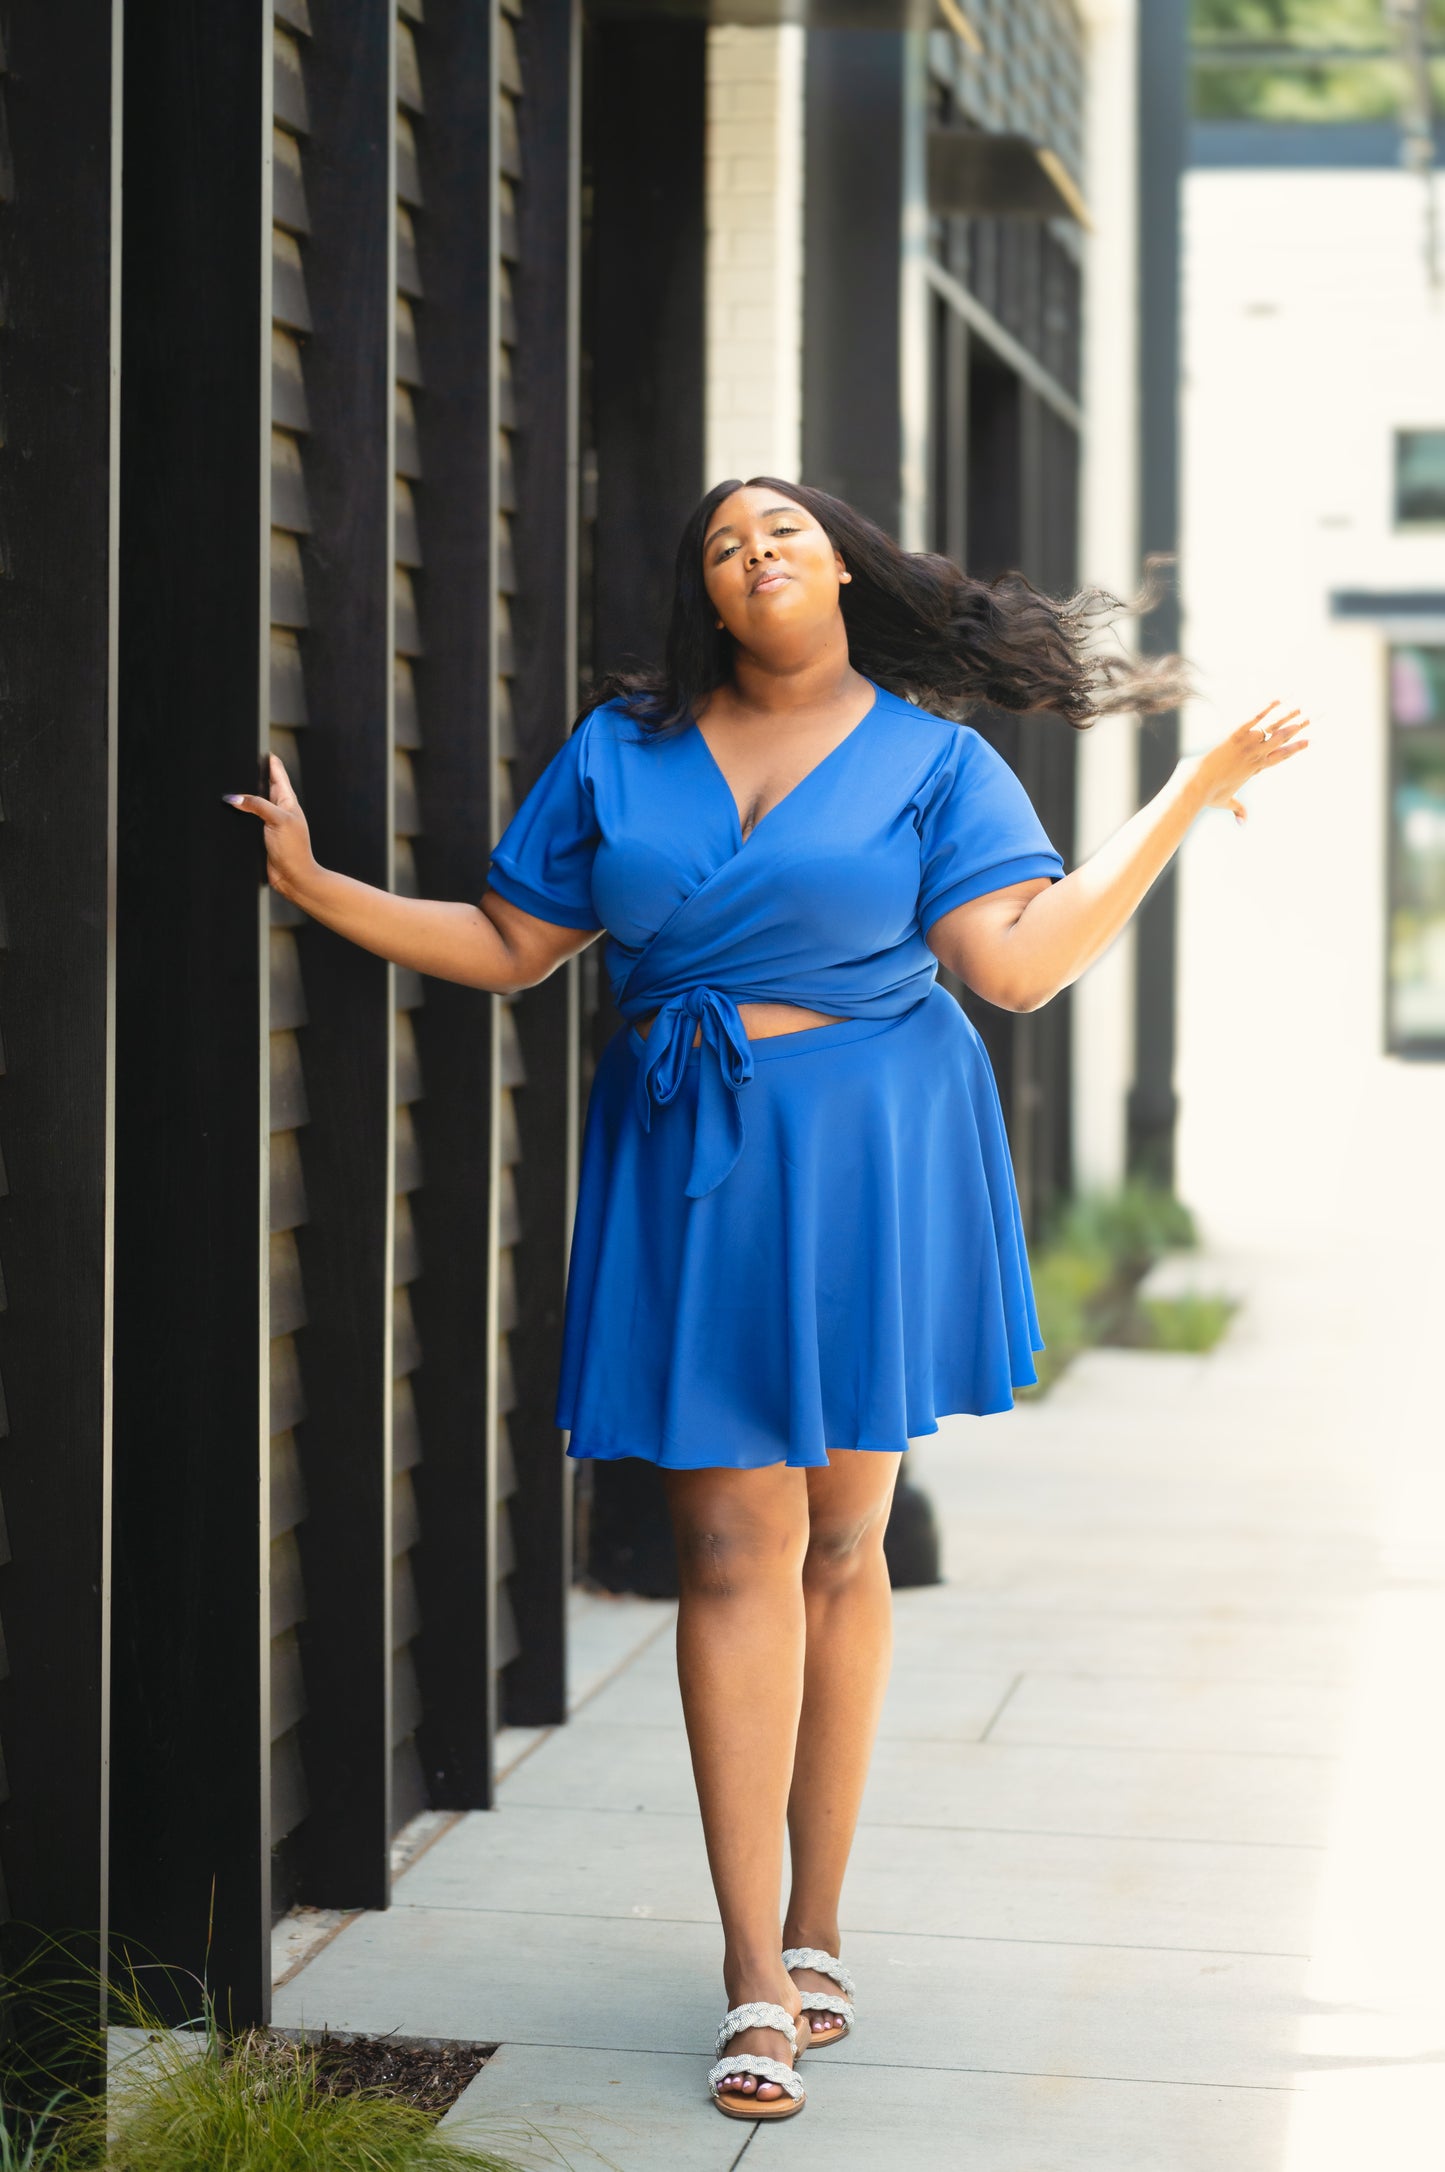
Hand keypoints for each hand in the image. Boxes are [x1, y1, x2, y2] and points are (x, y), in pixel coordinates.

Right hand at [222, 753, 319, 902]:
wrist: (294, 878)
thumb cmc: (293, 849)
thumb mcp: (277, 820)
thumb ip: (257, 805)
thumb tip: (234, 797)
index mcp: (288, 801)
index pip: (278, 774)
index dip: (270, 761)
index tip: (261, 747)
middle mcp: (279, 809)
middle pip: (264, 786)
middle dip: (254, 774)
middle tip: (240, 761)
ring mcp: (270, 822)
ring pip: (254, 802)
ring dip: (244, 795)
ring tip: (230, 782)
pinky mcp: (261, 835)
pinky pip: (247, 819)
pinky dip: (240, 813)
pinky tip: (229, 810)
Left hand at [1185, 701, 1310, 824]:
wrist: (1195, 786)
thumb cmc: (1208, 794)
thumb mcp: (1225, 802)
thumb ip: (1237, 809)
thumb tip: (1242, 822)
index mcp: (1255, 769)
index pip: (1281, 757)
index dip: (1295, 748)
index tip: (1309, 741)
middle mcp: (1255, 756)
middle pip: (1281, 740)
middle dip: (1298, 728)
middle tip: (1313, 718)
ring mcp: (1246, 746)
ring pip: (1271, 729)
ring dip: (1287, 717)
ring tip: (1301, 707)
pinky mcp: (1234, 737)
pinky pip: (1252, 720)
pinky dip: (1265, 709)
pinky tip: (1277, 700)